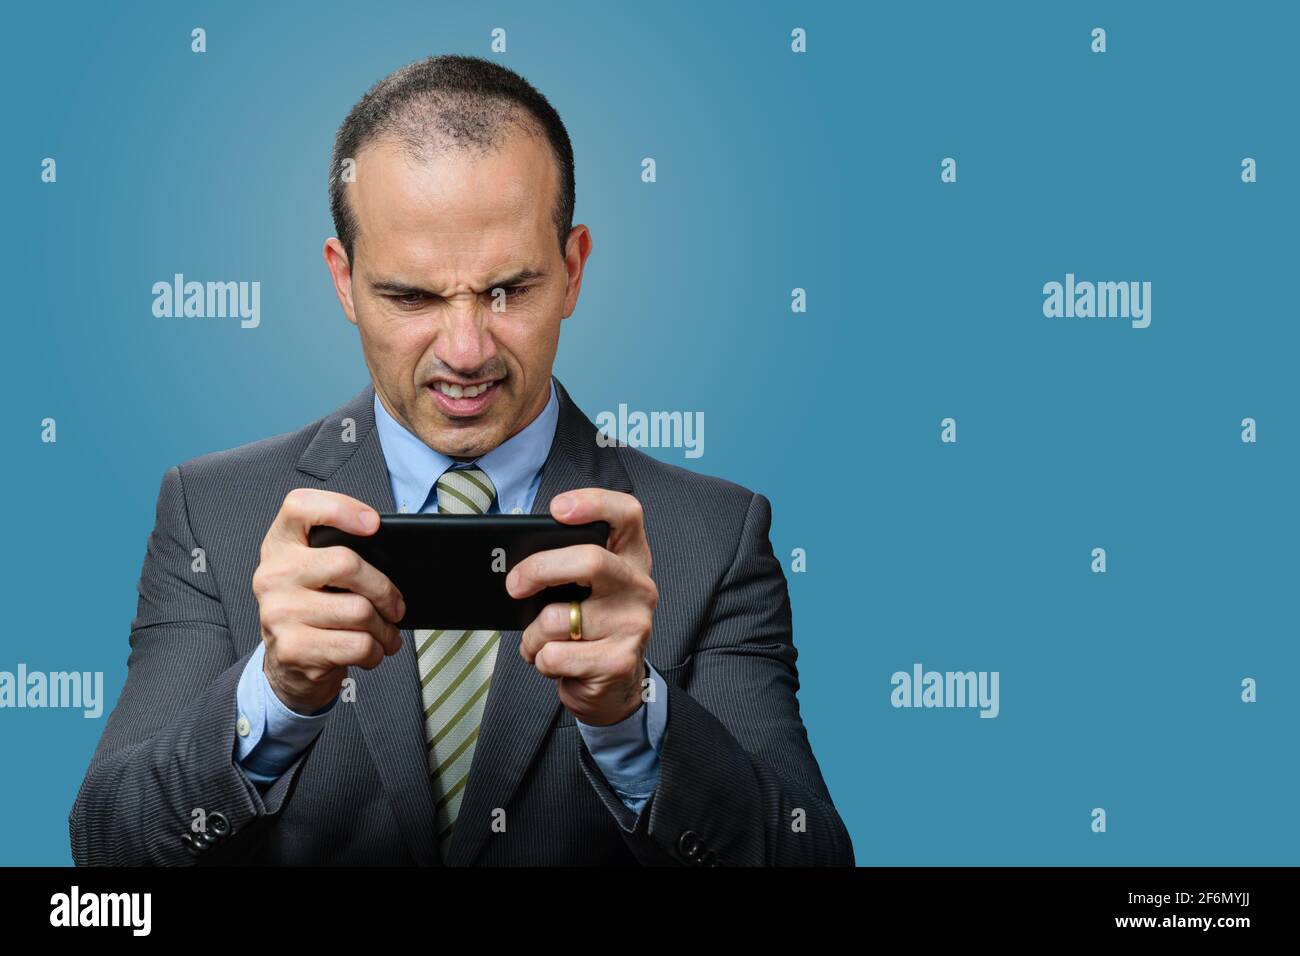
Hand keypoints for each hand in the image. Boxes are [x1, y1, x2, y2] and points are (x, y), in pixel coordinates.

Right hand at [251, 489, 405, 713]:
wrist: (288, 661)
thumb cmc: (314, 605)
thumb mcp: (315, 570)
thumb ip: (339, 551)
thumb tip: (393, 561)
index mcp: (280, 544)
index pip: (300, 506)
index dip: (341, 508)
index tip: (374, 524)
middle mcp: (273, 574)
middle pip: (346, 564)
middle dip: (384, 589)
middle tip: (396, 605)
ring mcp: (279, 613)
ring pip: (360, 612)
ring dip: (385, 628)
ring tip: (386, 632)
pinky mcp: (294, 648)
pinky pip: (358, 645)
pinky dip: (376, 651)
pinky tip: (371, 649)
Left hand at [507, 489, 657, 725]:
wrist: (614, 687)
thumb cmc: (589, 627)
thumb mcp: (585, 589)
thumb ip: (566, 567)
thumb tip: (515, 564)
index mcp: (631, 558)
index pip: (626, 513)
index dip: (593, 503)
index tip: (557, 509)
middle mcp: (639, 587)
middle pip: (590, 560)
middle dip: (539, 570)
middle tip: (513, 585)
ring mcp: (633, 626)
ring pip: (558, 618)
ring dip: (533, 634)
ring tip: (540, 641)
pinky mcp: (618, 662)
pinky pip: (555, 655)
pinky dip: (541, 660)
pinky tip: (555, 662)